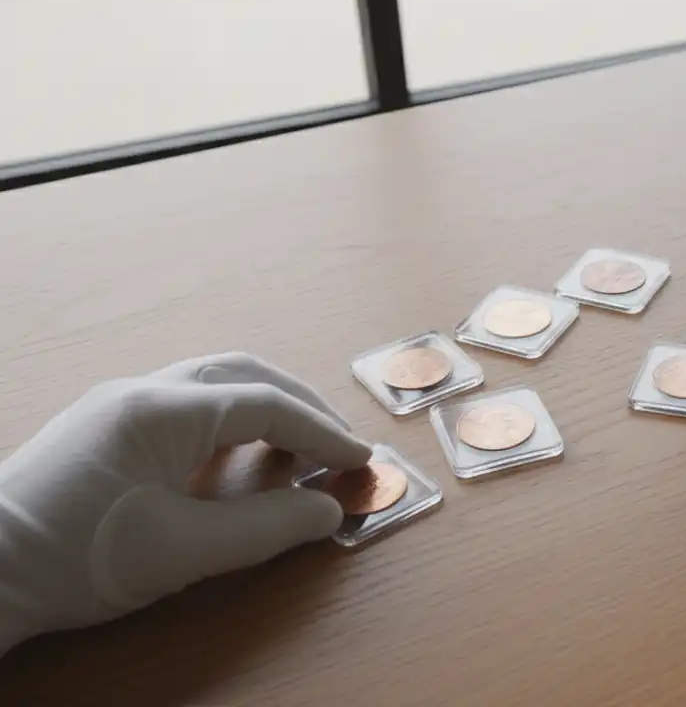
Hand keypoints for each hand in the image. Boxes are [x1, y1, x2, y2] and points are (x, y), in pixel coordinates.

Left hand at [0, 353, 371, 654]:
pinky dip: (229, 421)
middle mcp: (142, 390)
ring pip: (212, 383)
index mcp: (164, 409)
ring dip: (265, 408)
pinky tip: (237, 458)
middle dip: (301, 406)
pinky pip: (184, 402)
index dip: (323, 433)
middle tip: (337, 449)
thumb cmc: (76, 559)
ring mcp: (116, 404)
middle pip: (244, 375)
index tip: (361, 462)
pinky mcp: (101, 427)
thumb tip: (327, 511)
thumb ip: (267, 528)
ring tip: (295, 452)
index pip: (268, 405)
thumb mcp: (183, 552)